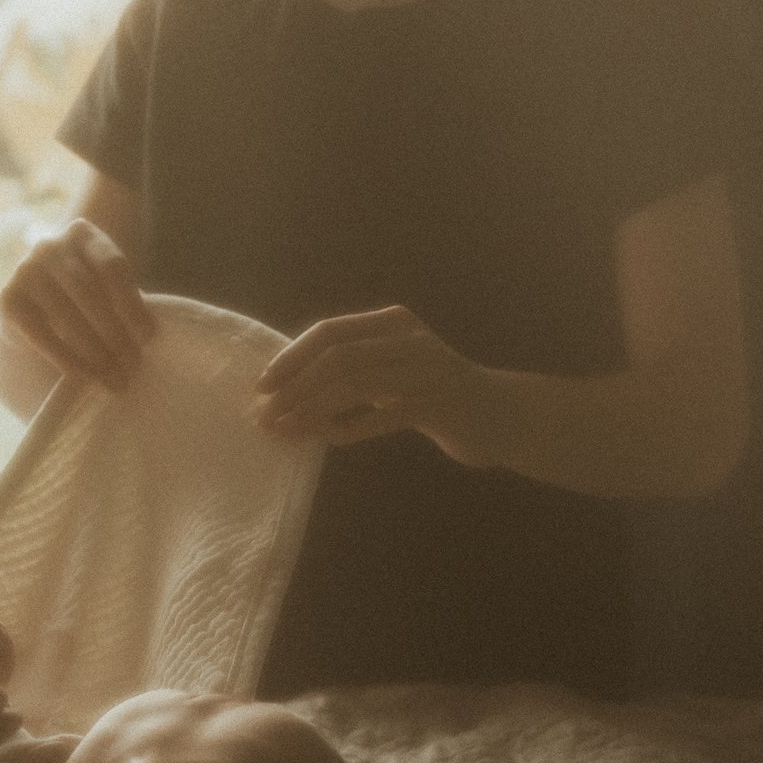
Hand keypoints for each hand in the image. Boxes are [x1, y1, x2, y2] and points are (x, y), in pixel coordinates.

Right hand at [0, 218, 155, 391]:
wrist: (29, 304)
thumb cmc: (80, 297)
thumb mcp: (102, 286)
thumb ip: (121, 301)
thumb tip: (146, 338)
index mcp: (82, 234)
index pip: (112, 266)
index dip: (132, 303)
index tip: (148, 337)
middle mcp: (50, 246)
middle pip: (89, 293)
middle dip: (115, 333)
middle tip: (133, 365)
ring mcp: (25, 270)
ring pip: (66, 316)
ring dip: (95, 352)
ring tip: (114, 379)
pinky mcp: (8, 300)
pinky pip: (41, 334)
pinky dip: (66, 359)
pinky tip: (85, 378)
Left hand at [254, 306, 505, 466]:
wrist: (501, 416)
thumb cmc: (432, 394)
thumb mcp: (390, 369)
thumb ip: (350, 368)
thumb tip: (283, 385)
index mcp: (392, 323)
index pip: (329, 332)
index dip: (291, 358)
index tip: (261, 387)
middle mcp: (410, 339)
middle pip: (338, 357)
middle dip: (295, 387)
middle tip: (265, 416)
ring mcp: (428, 370)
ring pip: (356, 385)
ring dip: (312, 410)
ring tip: (285, 430)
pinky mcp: (440, 404)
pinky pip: (384, 416)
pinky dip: (350, 428)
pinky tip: (327, 440)